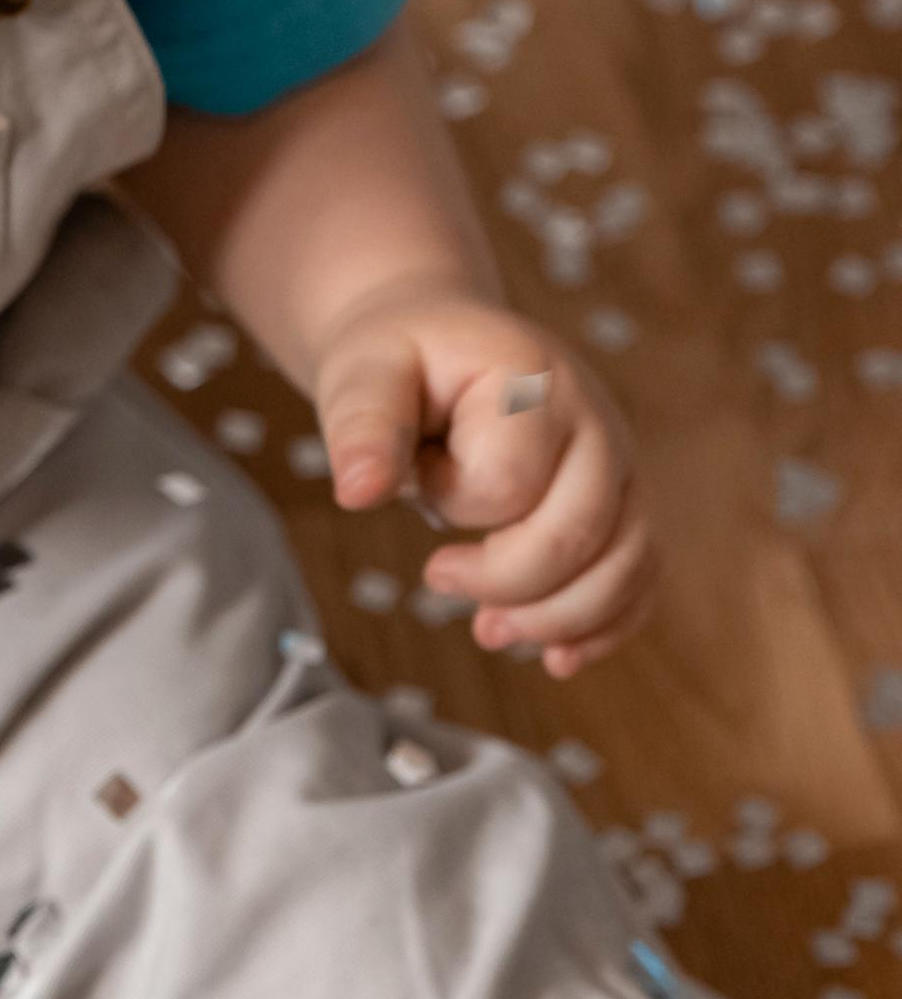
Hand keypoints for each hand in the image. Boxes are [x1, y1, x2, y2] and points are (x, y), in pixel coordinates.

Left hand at [313, 283, 655, 677]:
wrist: (440, 340)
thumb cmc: (399, 360)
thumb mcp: (363, 373)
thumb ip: (363, 426)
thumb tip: (356, 494)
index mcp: (532, 379)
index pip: (509, 482)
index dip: (456, 506)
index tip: (415, 486)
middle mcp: (595, 419)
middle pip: (580, 533)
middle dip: (507, 583)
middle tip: (436, 577)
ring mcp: (619, 463)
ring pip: (626, 563)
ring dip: (559, 619)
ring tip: (490, 632)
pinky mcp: (623, 501)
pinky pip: (641, 575)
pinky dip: (606, 625)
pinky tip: (558, 658)